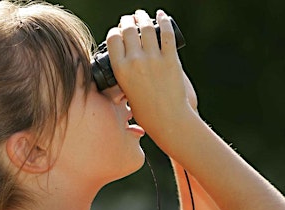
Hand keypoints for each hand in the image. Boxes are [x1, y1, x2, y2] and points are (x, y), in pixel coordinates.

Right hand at [106, 9, 191, 127]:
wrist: (168, 120)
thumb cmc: (146, 112)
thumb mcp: (126, 93)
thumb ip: (124, 77)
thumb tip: (124, 66)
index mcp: (120, 70)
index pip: (113, 39)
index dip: (115, 32)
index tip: (118, 31)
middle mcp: (135, 62)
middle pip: (128, 30)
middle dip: (127, 20)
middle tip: (130, 19)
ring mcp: (154, 59)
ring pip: (146, 28)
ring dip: (143, 17)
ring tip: (142, 15)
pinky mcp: (171, 59)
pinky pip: (166, 35)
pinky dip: (163, 21)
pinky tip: (161, 16)